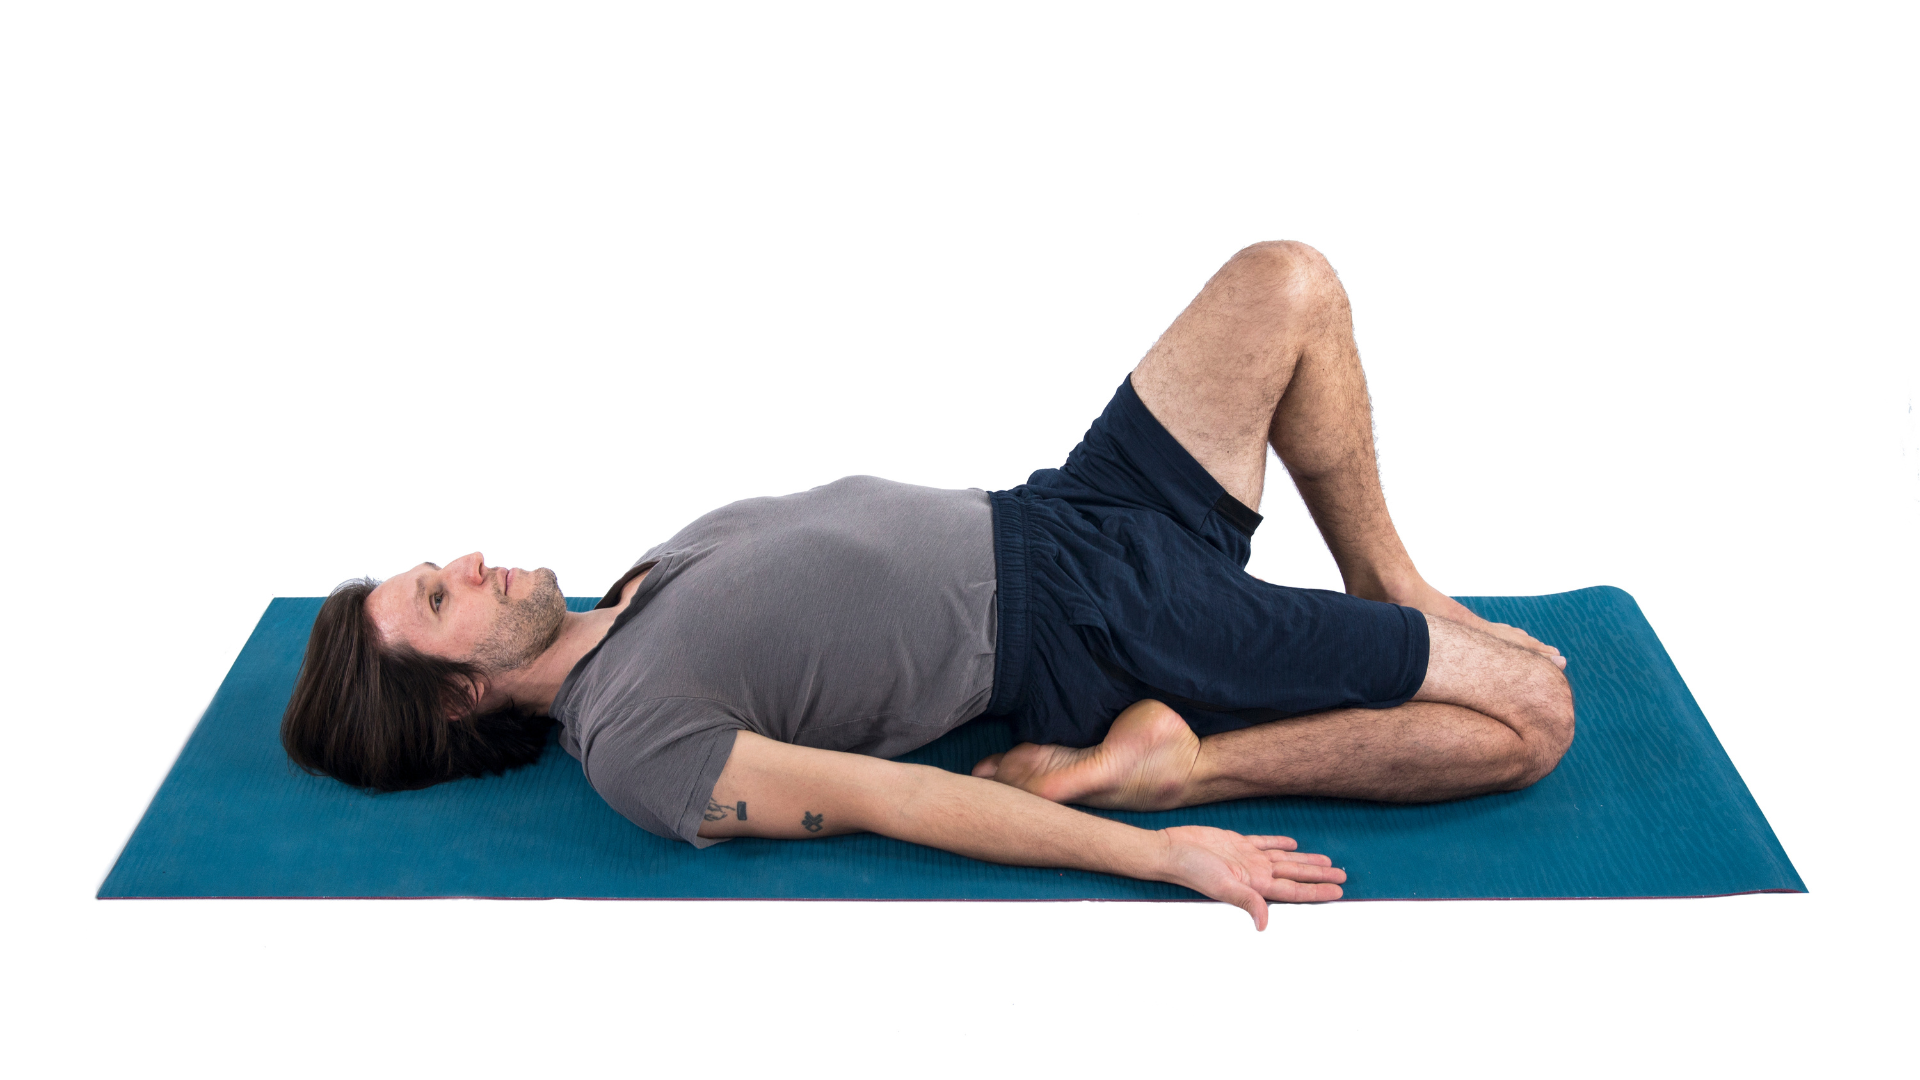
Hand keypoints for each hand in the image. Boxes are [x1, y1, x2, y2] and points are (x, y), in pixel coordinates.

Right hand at [1158, 826, 1345, 929]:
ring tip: (1325, 862)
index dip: (1317, 890)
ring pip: (1285, 859)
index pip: (1294, 890)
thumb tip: (1265, 925)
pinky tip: (1292, 843)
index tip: (1339, 891)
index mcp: (1255, 884)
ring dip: (1305, 861)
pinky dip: (1280, 843)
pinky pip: (1265, 843)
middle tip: (1342, 875)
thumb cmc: (1192, 870)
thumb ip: (1247, 902)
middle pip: (1295, 875)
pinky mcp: (1237, 843)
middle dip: (1319, 876)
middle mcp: (1256, 872)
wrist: (1170, 851)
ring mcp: (1247, 858)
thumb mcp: (1222, 886)